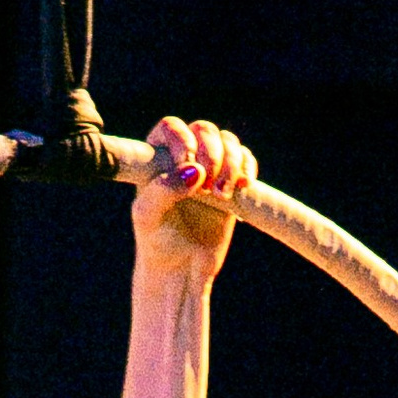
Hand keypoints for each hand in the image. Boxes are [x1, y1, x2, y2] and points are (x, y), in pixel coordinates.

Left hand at [130, 114, 255, 271]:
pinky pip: (246, 160)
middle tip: (208, 187)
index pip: (171, 127)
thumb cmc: (157, 242)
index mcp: (158, 157)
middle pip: (204, 130)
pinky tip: (243, 185)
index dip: (183, 139)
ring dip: (231, 162)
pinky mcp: (231, 183)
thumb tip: (195, 171)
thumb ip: (164, 190)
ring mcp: (210, 168)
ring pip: (228, 141)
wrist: (181, 270)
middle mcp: (184, 157)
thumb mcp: (148, 217)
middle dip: (211, 153)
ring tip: (222, 196)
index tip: (186, 162)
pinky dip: (248, 168)